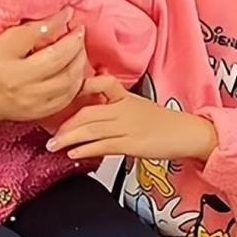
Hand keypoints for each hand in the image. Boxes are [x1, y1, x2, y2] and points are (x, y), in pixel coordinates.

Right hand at [0, 8, 86, 124]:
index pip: (35, 33)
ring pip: (67, 79)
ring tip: (79, 47)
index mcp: (1, 54)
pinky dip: (77, 80)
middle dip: (75, 41)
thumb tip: (53, 5)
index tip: (68, 12)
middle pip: (57, 58)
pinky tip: (75, 67)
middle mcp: (15, 79)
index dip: (57, 20)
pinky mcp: (37, 112)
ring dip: (80, 60)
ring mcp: (28, 99)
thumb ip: (22, 22)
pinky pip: (68, 96)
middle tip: (80, 30)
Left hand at [46, 76, 217, 161]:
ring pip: (92, 129)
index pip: (102, 83)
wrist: (186, 133)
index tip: (63, 94)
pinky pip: (103, 145)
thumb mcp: (138, 107)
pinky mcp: (132, 144)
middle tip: (50, 132)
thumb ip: (116, 106)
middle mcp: (124, 109)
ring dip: (69, 138)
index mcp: (125, 97)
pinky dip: (86, 149)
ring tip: (54, 145)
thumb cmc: (163, 123)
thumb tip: (93, 109)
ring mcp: (127, 126)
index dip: (82, 86)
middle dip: (66, 123)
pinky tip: (74, 153)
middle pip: (89, 111)